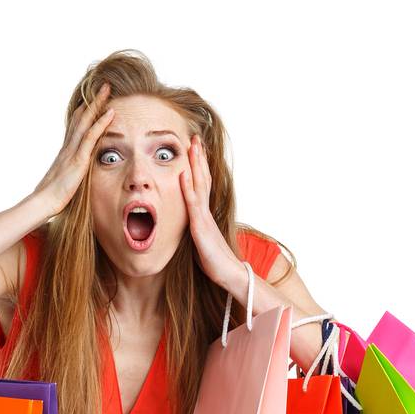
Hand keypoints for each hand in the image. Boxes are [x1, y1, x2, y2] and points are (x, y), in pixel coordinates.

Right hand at [32, 82, 115, 215]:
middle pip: (81, 117)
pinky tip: (110, 112)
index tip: (92, 99)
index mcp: (65, 151)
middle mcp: (68, 146)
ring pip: (86, 120)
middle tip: (102, 86)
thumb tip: (73, 176)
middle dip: (92, 100)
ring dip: (97, 103)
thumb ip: (70, 174)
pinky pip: (91, 136)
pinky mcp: (79, 159)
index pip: (75, 125)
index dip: (84, 111)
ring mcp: (73, 150)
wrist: (44, 202)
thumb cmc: (52, 197)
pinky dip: (101, 122)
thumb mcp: (64, 181)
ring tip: (107, 88)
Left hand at [179, 134, 241, 289]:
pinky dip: (188, 187)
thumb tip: (192, 229)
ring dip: (195, 164)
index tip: (196, 151)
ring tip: (192, 145)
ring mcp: (204, 218)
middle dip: (198, 158)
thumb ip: (197, 232)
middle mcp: (206, 212)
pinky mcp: (200, 228)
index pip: (203, 186)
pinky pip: (193, 204)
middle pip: (203, 179)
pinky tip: (184, 173)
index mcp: (205, 215)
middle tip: (195, 138)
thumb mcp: (202, 244)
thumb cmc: (216, 263)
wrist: (230, 275)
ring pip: (200, 185)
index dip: (199, 167)